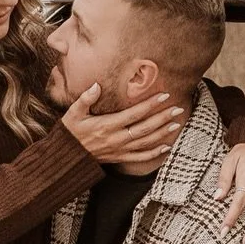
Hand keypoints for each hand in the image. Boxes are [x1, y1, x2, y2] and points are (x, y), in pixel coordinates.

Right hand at [61, 84, 182, 164]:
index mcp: (107, 125)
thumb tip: (97, 85)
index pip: (134, 114)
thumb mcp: (73, 113)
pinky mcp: (120, 158)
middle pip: (145, 128)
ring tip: (176, 124)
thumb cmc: (70, 132)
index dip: (150, 104)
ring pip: (146, 142)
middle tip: (177, 109)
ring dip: (163, 133)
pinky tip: (167, 147)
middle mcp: (117, 138)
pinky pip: (140, 157)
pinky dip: (154, 153)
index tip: (163, 95)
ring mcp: (120, 150)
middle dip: (162, 118)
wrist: (66, 157)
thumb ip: (85, 98)